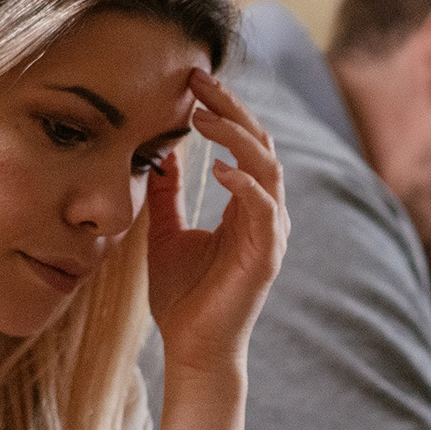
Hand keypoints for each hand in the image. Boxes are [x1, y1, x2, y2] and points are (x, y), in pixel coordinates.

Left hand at [146, 69, 288, 375]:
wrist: (192, 349)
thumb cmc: (183, 297)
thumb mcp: (165, 233)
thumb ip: (167, 194)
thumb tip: (160, 153)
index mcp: (246, 206)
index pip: (244, 143)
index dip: (223, 110)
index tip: (192, 80)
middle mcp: (265, 214)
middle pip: (260, 144)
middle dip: (231, 109)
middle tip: (199, 80)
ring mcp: (270, 234)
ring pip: (267, 169)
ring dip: (236, 138)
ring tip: (202, 117)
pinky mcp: (266, 257)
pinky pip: (264, 209)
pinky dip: (245, 185)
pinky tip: (218, 168)